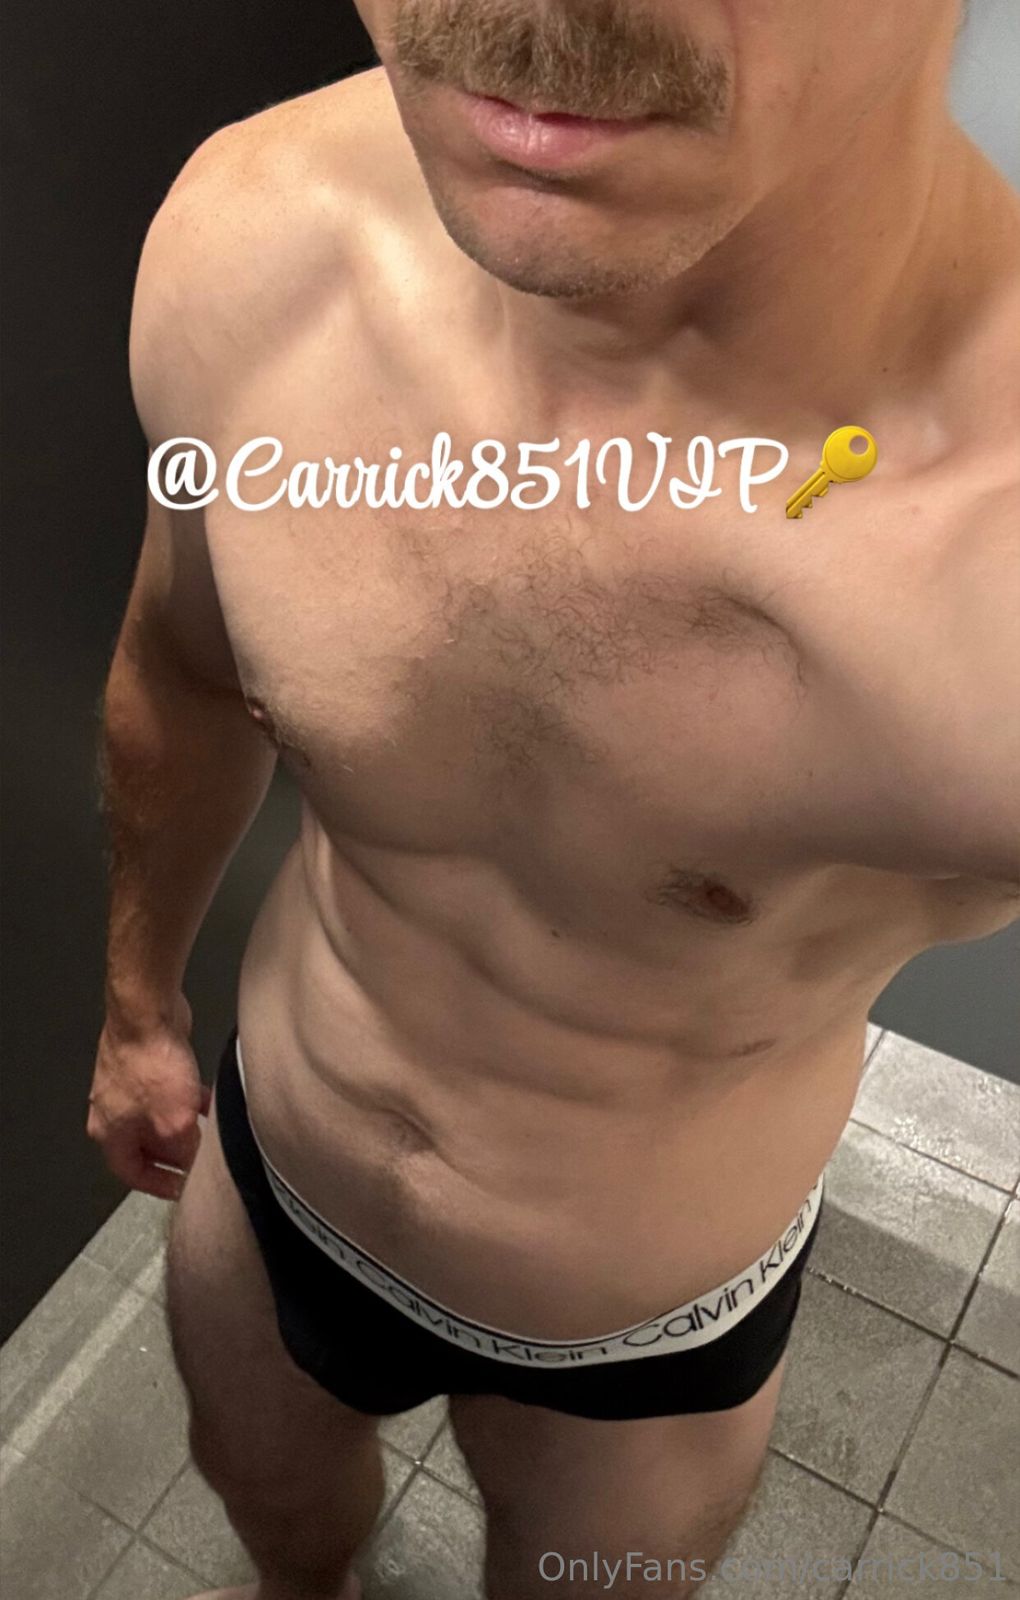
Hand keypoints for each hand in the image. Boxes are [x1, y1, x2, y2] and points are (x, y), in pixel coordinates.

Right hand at [87, 995, 211, 1200]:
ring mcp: (128, 1085)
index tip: (180, 1190)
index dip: (157, 1185)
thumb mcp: (175, 1123)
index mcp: (109, 1132)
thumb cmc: (149, 1064)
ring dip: (183, 1126)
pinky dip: (186, 1100)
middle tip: (198, 1160)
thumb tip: (194, 1164)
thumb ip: (185, 1150)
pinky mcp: (145, 1064)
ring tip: (207, 1131)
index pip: (130, 1173)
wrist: (147, 1013)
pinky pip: (167, 1092)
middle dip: (174, 1154)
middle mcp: (113, 1110)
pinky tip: (208, 1099)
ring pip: (158, 1117)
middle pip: (145, 1145)